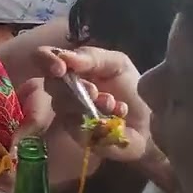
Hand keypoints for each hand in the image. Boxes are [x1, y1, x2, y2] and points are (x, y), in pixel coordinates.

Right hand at [31, 46, 152, 162]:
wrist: (150, 122)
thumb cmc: (131, 89)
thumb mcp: (117, 64)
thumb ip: (92, 57)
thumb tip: (65, 57)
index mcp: (70, 67)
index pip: (43, 58)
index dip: (46, 60)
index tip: (60, 68)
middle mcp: (63, 90)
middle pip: (51, 85)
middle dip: (76, 87)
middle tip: (96, 92)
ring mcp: (67, 114)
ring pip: (63, 106)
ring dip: (91, 104)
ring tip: (115, 105)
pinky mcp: (78, 135)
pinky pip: (78, 127)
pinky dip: (101, 121)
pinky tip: (117, 118)